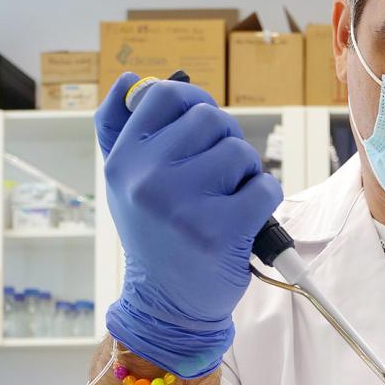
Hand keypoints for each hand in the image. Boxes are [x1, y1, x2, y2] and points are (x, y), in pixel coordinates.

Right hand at [95, 73, 282, 377]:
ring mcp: (183, 205)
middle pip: (209, 119)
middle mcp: (146, 180)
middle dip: (224, 141)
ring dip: (246, 172)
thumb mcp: (124, 184)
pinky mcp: (221, 230)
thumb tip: (130, 79)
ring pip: (240, 152)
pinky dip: (265, 198)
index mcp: (122, 162)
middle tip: (219, 174)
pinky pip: (265, 186)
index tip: (200, 127)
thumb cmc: (154, 236)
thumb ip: (119, 130)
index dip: (192, 102)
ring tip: (228, 200)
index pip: (162, 96)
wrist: (168, 305)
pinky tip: (247, 218)